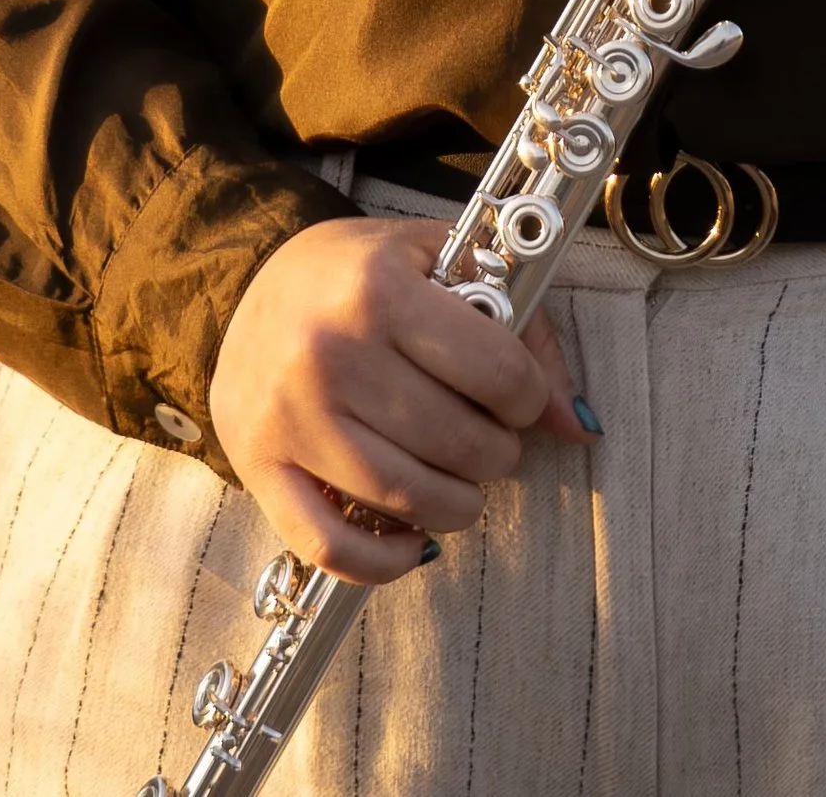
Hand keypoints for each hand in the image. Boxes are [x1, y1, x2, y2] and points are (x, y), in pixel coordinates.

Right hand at [208, 213, 594, 584]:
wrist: (248, 287)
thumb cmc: (357, 273)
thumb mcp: (439, 262)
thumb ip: (520, 331)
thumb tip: (578, 426)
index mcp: (377, 289)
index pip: (495, 370)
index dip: (526, 395)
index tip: (518, 396)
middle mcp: (328, 353)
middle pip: (456, 442)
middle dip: (497, 452)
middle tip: (492, 441)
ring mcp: (289, 419)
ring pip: (407, 498)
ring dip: (458, 505)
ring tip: (462, 482)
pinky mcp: (259, 469)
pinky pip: (332, 547)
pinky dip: (386, 562)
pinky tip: (413, 541)